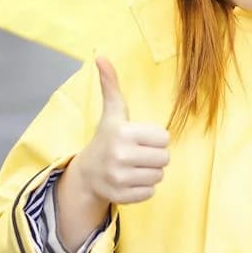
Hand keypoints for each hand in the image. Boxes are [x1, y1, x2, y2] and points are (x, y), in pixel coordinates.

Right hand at [72, 57, 170, 205]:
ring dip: (150, 172)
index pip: (164, 138)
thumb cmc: (107, 138)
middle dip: (154, 156)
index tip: (139, 139)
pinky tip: (129, 180)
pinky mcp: (122, 196)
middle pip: (164, 158)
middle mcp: (120, 155)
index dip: (154, 138)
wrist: (86, 174)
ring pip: (159, 176)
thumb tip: (101, 56)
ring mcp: (120, 178)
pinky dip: (143, 188)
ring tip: (134, 167)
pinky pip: (151, 192)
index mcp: (123, 132)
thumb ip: (110, 85)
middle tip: (138, 154)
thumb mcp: (111, 112)